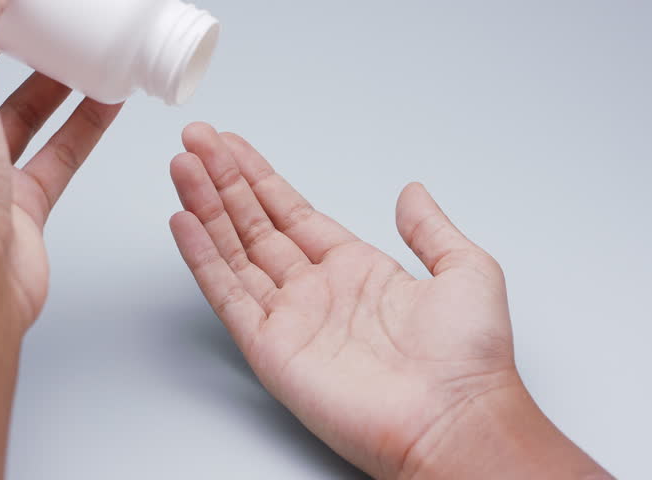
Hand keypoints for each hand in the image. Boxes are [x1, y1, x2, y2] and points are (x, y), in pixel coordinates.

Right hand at [169, 123, 609, 478]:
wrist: (454, 419)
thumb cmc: (468, 359)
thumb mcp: (466, 270)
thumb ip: (430, 228)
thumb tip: (411, 191)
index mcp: (355, 270)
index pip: (292, 214)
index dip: (260, 178)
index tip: (231, 147)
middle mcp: (316, 291)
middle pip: (256, 224)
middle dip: (223, 180)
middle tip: (195, 140)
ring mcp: (289, 318)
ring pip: (234, 251)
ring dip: (206, 207)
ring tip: (182, 166)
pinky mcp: (270, 348)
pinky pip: (228, 294)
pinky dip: (202, 258)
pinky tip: (184, 222)